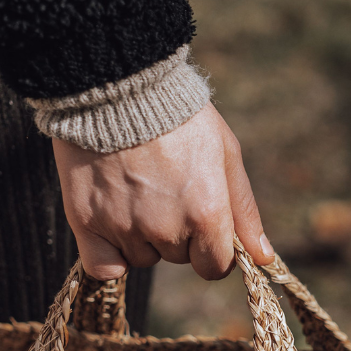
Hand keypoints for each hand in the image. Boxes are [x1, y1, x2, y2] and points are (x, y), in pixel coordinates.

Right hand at [52, 104, 273, 279]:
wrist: (117, 82)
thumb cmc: (180, 117)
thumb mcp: (226, 156)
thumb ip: (244, 212)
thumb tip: (263, 259)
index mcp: (206, 215)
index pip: (214, 267)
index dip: (211, 251)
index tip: (201, 228)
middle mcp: (167, 228)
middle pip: (177, 259)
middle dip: (175, 235)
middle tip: (162, 191)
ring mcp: (125, 226)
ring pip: (141, 258)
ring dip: (141, 238)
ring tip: (133, 190)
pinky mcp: (87, 221)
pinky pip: (105, 268)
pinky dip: (109, 257)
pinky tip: (111, 226)